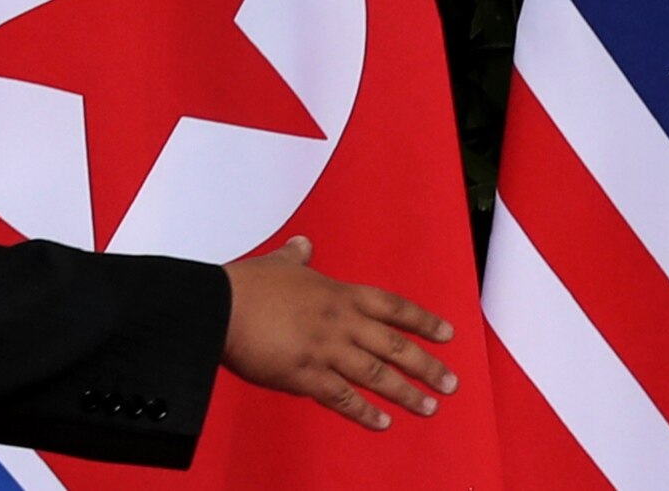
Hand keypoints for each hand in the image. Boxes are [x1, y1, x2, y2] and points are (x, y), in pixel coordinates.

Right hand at [220, 236, 457, 430]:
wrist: (217, 307)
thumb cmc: (245, 285)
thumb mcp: (279, 263)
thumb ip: (297, 256)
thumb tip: (303, 244)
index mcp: (339, 294)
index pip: (393, 307)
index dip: (423, 321)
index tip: (447, 335)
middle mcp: (341, 322)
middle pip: (395, 345)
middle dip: (426, 366)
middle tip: (451, 383)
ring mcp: (326, 350)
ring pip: (377, 375)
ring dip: (406, 393)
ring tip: (430, 406)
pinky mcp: (306, 376)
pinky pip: (343, 398)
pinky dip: (365, 412)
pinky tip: (383, 422)